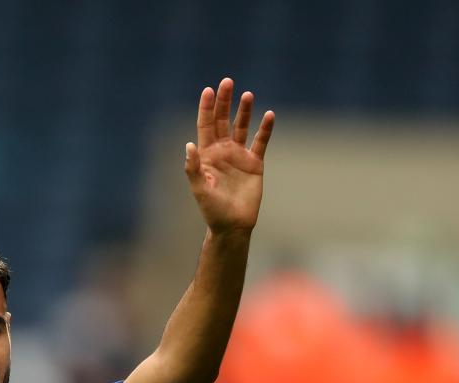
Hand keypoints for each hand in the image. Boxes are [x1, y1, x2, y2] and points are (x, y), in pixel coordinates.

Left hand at [184, 77, 274, 234]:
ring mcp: (239, 156)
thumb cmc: (212, 210)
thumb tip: (189, 145)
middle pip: (222, 121)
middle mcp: (222, 151)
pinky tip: (269, 115)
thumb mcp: (199, 189)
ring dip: (244, 111)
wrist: (233, 225)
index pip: (205, 126)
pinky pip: (260, 142)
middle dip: (224, 102)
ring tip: (247, 94)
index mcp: (206, 155)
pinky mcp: (255, 163)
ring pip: (241, 127)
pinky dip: (265, 129)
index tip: (209, 90)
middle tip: (227, 82)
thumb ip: (193, 168)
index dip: (206, 108)